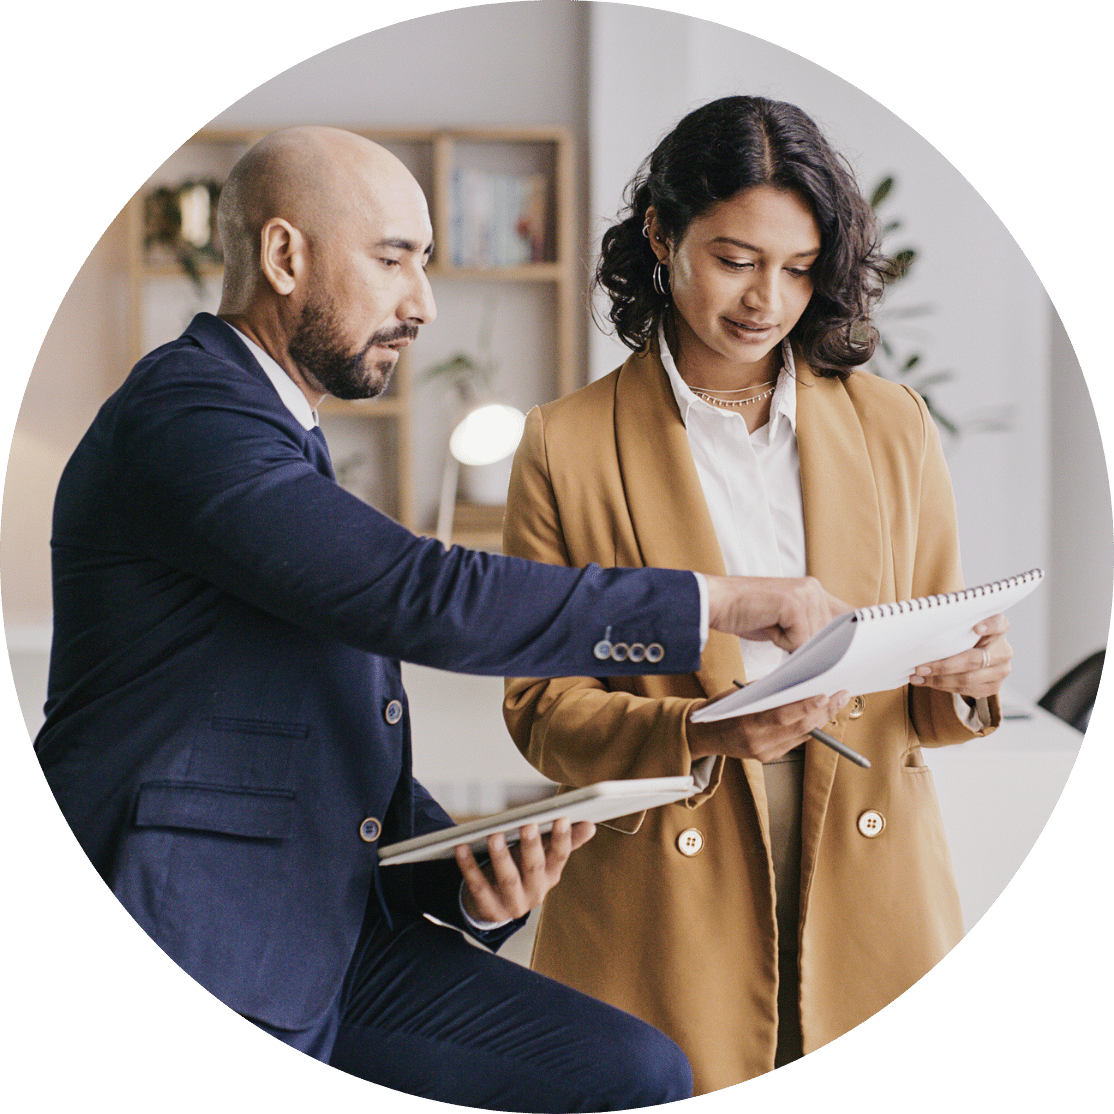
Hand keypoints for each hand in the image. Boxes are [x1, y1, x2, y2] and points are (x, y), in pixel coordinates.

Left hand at [455, 818, 595, 923]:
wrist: (496, 905)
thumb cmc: (522, 871)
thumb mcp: (543, 858)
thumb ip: (564, 841)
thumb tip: (590, 825)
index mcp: (550, 876)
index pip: (560, 857)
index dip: (562, 839)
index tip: (562, 818)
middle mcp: (535, 893)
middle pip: (534, 868)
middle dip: (531, 846)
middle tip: (528, 824)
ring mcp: (513, 904)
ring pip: (507, 879)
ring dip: (501, 857)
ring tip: (494, 836)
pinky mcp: (490, 910)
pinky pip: (478, 887)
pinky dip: (469, 868)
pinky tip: (461, 849)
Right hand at [688, 690, 850, 761]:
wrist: (704, 735)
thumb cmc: (720, 710)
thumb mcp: (740, 695)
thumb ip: (767, 691)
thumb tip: (798, 684)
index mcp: (747, 723)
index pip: (783, 716)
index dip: (806, 707)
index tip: (825, 694)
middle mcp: (758, 742)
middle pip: (800, 728)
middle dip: (824, 711)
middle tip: (841, 696)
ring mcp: (765, 753)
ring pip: (802, 736)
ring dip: (821, 719)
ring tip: (835, 703)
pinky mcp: (769, 757)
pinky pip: (795, 742)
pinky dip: (808, 728)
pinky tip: (816, 716)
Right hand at [704, 575, 848, 651]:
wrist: (716, 601)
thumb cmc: (746, 614)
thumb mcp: (785, 621)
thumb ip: (809, 627)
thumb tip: (833, 651)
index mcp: (814, 589)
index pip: (848, 616)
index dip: (849, 637)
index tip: (852, 653)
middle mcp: (813, 588)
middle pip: (831, 636)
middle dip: (811, 645)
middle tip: (784, 635)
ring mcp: (804, 594)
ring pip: (815, 641)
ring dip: (792, 644)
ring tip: (771, 626)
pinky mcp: (792, 603)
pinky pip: (800, 640)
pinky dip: (782, 642)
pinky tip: (767, 626)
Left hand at [909, 614, 1011, 699]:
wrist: (974, 655)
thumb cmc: (961, 636)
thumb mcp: (960, 627)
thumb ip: (952, 626)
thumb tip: (923, 627)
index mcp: (999, 630)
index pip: (999, 624)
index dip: (989, 626)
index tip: (976, 628)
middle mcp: (1004, 650)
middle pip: (974, 660)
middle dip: (944, 666)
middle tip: (920, 668)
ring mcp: (1001, 670)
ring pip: (968, 679)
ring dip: (939, 680)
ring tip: (917, 677)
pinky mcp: (994, 687)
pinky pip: (967, 690)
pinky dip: (943, 687)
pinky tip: (927, 682)